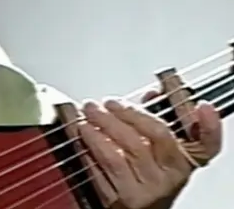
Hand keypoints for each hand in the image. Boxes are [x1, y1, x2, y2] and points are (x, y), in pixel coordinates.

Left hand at [77, 93, 221, 208]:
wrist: (140, 207)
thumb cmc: (148, 172)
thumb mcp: (160, 149)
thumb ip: (155, 119)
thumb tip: (151, 94)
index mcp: (183, 162)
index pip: (205, 145)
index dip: (209, 127)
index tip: (203, 108)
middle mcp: (167, 179)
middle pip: (145, 141)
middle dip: (120, 116)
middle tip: (102, 104)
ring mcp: (143, 191)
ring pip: (116, 157)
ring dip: (97, 133)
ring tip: (86, 118)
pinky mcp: (119, 201)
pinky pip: (99, 172)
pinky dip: (87, 151)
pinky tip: (82, 138)